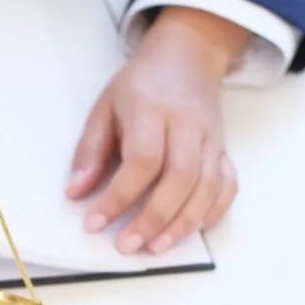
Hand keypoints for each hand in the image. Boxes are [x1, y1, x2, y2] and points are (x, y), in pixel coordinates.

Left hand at [67, 7, 244, 255]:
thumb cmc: (141, 85)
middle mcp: (189, 125)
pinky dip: (212, 212)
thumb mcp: (104, 108)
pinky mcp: (225, 149)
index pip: (142, 160)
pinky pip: (228, 185)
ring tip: (155, 248)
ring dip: (183, 223)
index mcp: (152, 111)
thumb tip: (76, 192)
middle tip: (127, 245)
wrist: (188, 56)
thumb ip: (90, 151)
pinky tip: (189, 230)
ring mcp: (212, 139)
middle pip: (181, 177)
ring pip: (208, 186)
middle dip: (154, 217)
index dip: (118, 197)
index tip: (94, 223)